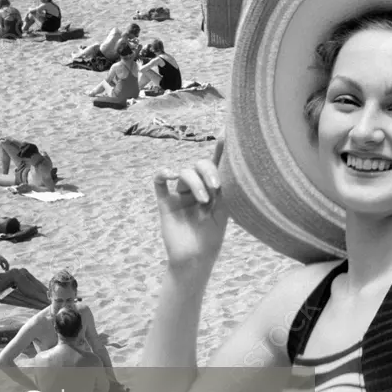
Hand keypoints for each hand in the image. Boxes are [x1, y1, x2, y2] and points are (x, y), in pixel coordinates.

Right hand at [154, 139, 228, 272]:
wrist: (196, 259)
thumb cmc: (213, 236)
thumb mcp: (225, 209)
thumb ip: (225, 187)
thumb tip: (232, 165)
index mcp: (212, 188)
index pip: (217, 163)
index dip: (221, 147)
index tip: (227, 132)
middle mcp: (196, 187)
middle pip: (199, 165)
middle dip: (208, 171)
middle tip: (216, 187)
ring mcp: (179, 194)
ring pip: (184, 173)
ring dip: (195, 183)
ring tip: (204, 201)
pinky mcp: (165, 203)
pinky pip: (159, 182)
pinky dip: (163, 174)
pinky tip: (169, 175)